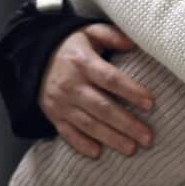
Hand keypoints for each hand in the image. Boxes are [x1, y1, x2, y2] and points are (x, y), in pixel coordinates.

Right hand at [39, 24, 153, 158]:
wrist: (33, 57)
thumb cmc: (72, 46)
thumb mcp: (90, 32)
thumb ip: (113, 36)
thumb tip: (134, 43)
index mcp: (83, 63)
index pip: (110, 79)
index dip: (131, 91)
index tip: (151, 103)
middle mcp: (71, 85)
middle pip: (102, 107)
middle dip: (126, 124)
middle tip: (148, 138)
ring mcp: (61, 103)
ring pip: (88, 124)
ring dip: (110, 138)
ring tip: (131, 149)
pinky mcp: (53, 115)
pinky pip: (67, 132)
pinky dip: (81, 144)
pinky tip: (98, 153)